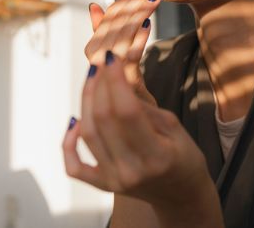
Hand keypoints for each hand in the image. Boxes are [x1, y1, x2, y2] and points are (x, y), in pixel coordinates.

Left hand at [62, 52, 212, 210]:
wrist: (181, 195)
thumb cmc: (185, 158)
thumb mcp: (176, 128)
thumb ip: (145, 108)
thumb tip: (117, 83)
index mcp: (156, 156)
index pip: (126, 111)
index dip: (115, 81)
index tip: (112, 58)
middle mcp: (130, 171)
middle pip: (103, 120)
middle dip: (100, 85)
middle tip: (102, 62)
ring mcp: (113, 181)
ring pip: (88, 134)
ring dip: (86, 101)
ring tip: (93, 79)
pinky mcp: (102, 185)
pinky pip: (74, 165)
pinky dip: (68, 142)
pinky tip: (75, 120)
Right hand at [85, 0, 161, 105]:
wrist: (146, 138)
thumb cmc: (136, 99)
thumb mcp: (125, 65)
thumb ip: (109, 36)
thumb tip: (94, 6)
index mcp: (100, 60)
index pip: (108, 23)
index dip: (123, 3)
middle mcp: (102, 70)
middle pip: (110, 30)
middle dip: (132, 5)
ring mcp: (113, 83)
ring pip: (117, 43)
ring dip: (135, 16)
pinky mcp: (127, 94)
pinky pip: (129, 63)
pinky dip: (136, 42)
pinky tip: (147, 26)